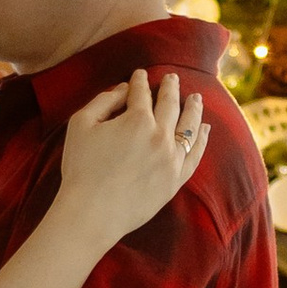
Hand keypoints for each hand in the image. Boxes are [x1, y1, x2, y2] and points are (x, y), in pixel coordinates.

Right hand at [55, 70, 208, 246]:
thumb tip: (123, 90)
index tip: (141, 74)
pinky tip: (205, 128)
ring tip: (196, 97)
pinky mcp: (176, 179)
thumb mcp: (81, 125)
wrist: (92, 213)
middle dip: (171, 88)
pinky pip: (195, 155)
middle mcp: (159, 136)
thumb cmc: (81, 168)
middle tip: (173, 78)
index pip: (141, 93)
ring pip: (189, 126)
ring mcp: (171, 159)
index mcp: (136, 120)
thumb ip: (103, 101)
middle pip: (170, 104)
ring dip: (194, 108)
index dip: (140, 81)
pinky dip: (202, 139)